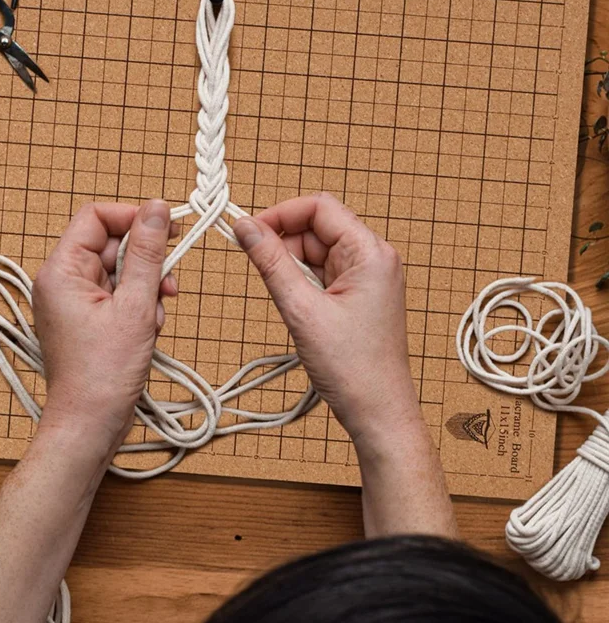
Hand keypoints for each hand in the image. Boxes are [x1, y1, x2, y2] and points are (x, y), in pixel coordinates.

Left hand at [32, 200, 176, 449]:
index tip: (166, 228)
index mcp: (61, 271)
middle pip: (111, 244)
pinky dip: (138, 305)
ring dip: (146, 287)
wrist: (90, 425)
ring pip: (119, 271)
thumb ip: (149, 253)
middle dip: (146, 262)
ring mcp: (73, 302)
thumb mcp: (136, 306)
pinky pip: (117, 294)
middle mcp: (61, 281)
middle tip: (169, 282)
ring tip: (156, 315)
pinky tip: (148, 328)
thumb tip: (157, 209)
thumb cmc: (103, 374)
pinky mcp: (87, 319)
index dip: (133, 217)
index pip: (96, 217)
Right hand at [233, 194, 422, 444]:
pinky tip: (293, 303)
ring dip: (291, 264)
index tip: (249, 231)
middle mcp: (374, 258)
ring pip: (317, 251)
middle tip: (255, 264)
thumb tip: (245, 227)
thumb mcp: (301, 310)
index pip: (320, 208)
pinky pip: (323, 273)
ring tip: (280, 295)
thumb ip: (271, 263)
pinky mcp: (359, 296)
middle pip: (317, 228)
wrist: (379, 414)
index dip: (281, 214)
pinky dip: (302, 281)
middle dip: (283, 241)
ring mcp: (368, 278)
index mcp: (371, 253)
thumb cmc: (353, 369)